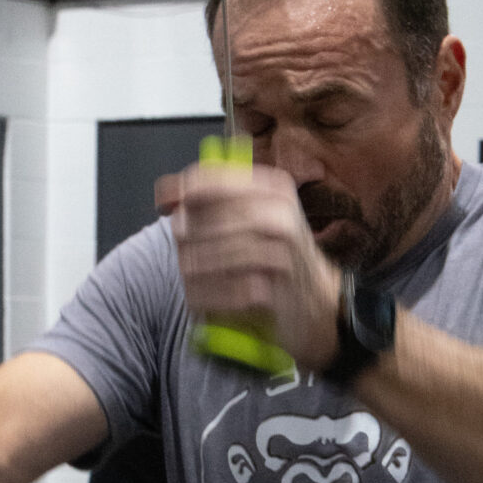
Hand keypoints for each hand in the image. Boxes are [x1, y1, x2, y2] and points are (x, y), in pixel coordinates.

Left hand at [158, 164, 342, 371]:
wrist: (319, 303)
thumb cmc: (278, 257)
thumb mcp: (257, 216)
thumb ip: (214, 200)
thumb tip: (165, 192)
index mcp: (275, 189)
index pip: (215, 179)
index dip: (182, 190)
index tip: (164, 204)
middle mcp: (281, 216)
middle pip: (209, 217)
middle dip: (187, 236)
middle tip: (182, 250)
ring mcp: (282, 253)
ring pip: (214, 254)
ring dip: (193, 268)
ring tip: (188, 276)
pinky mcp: (277, 289)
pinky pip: (227, 289)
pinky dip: (207, 295)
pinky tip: (199, 297)